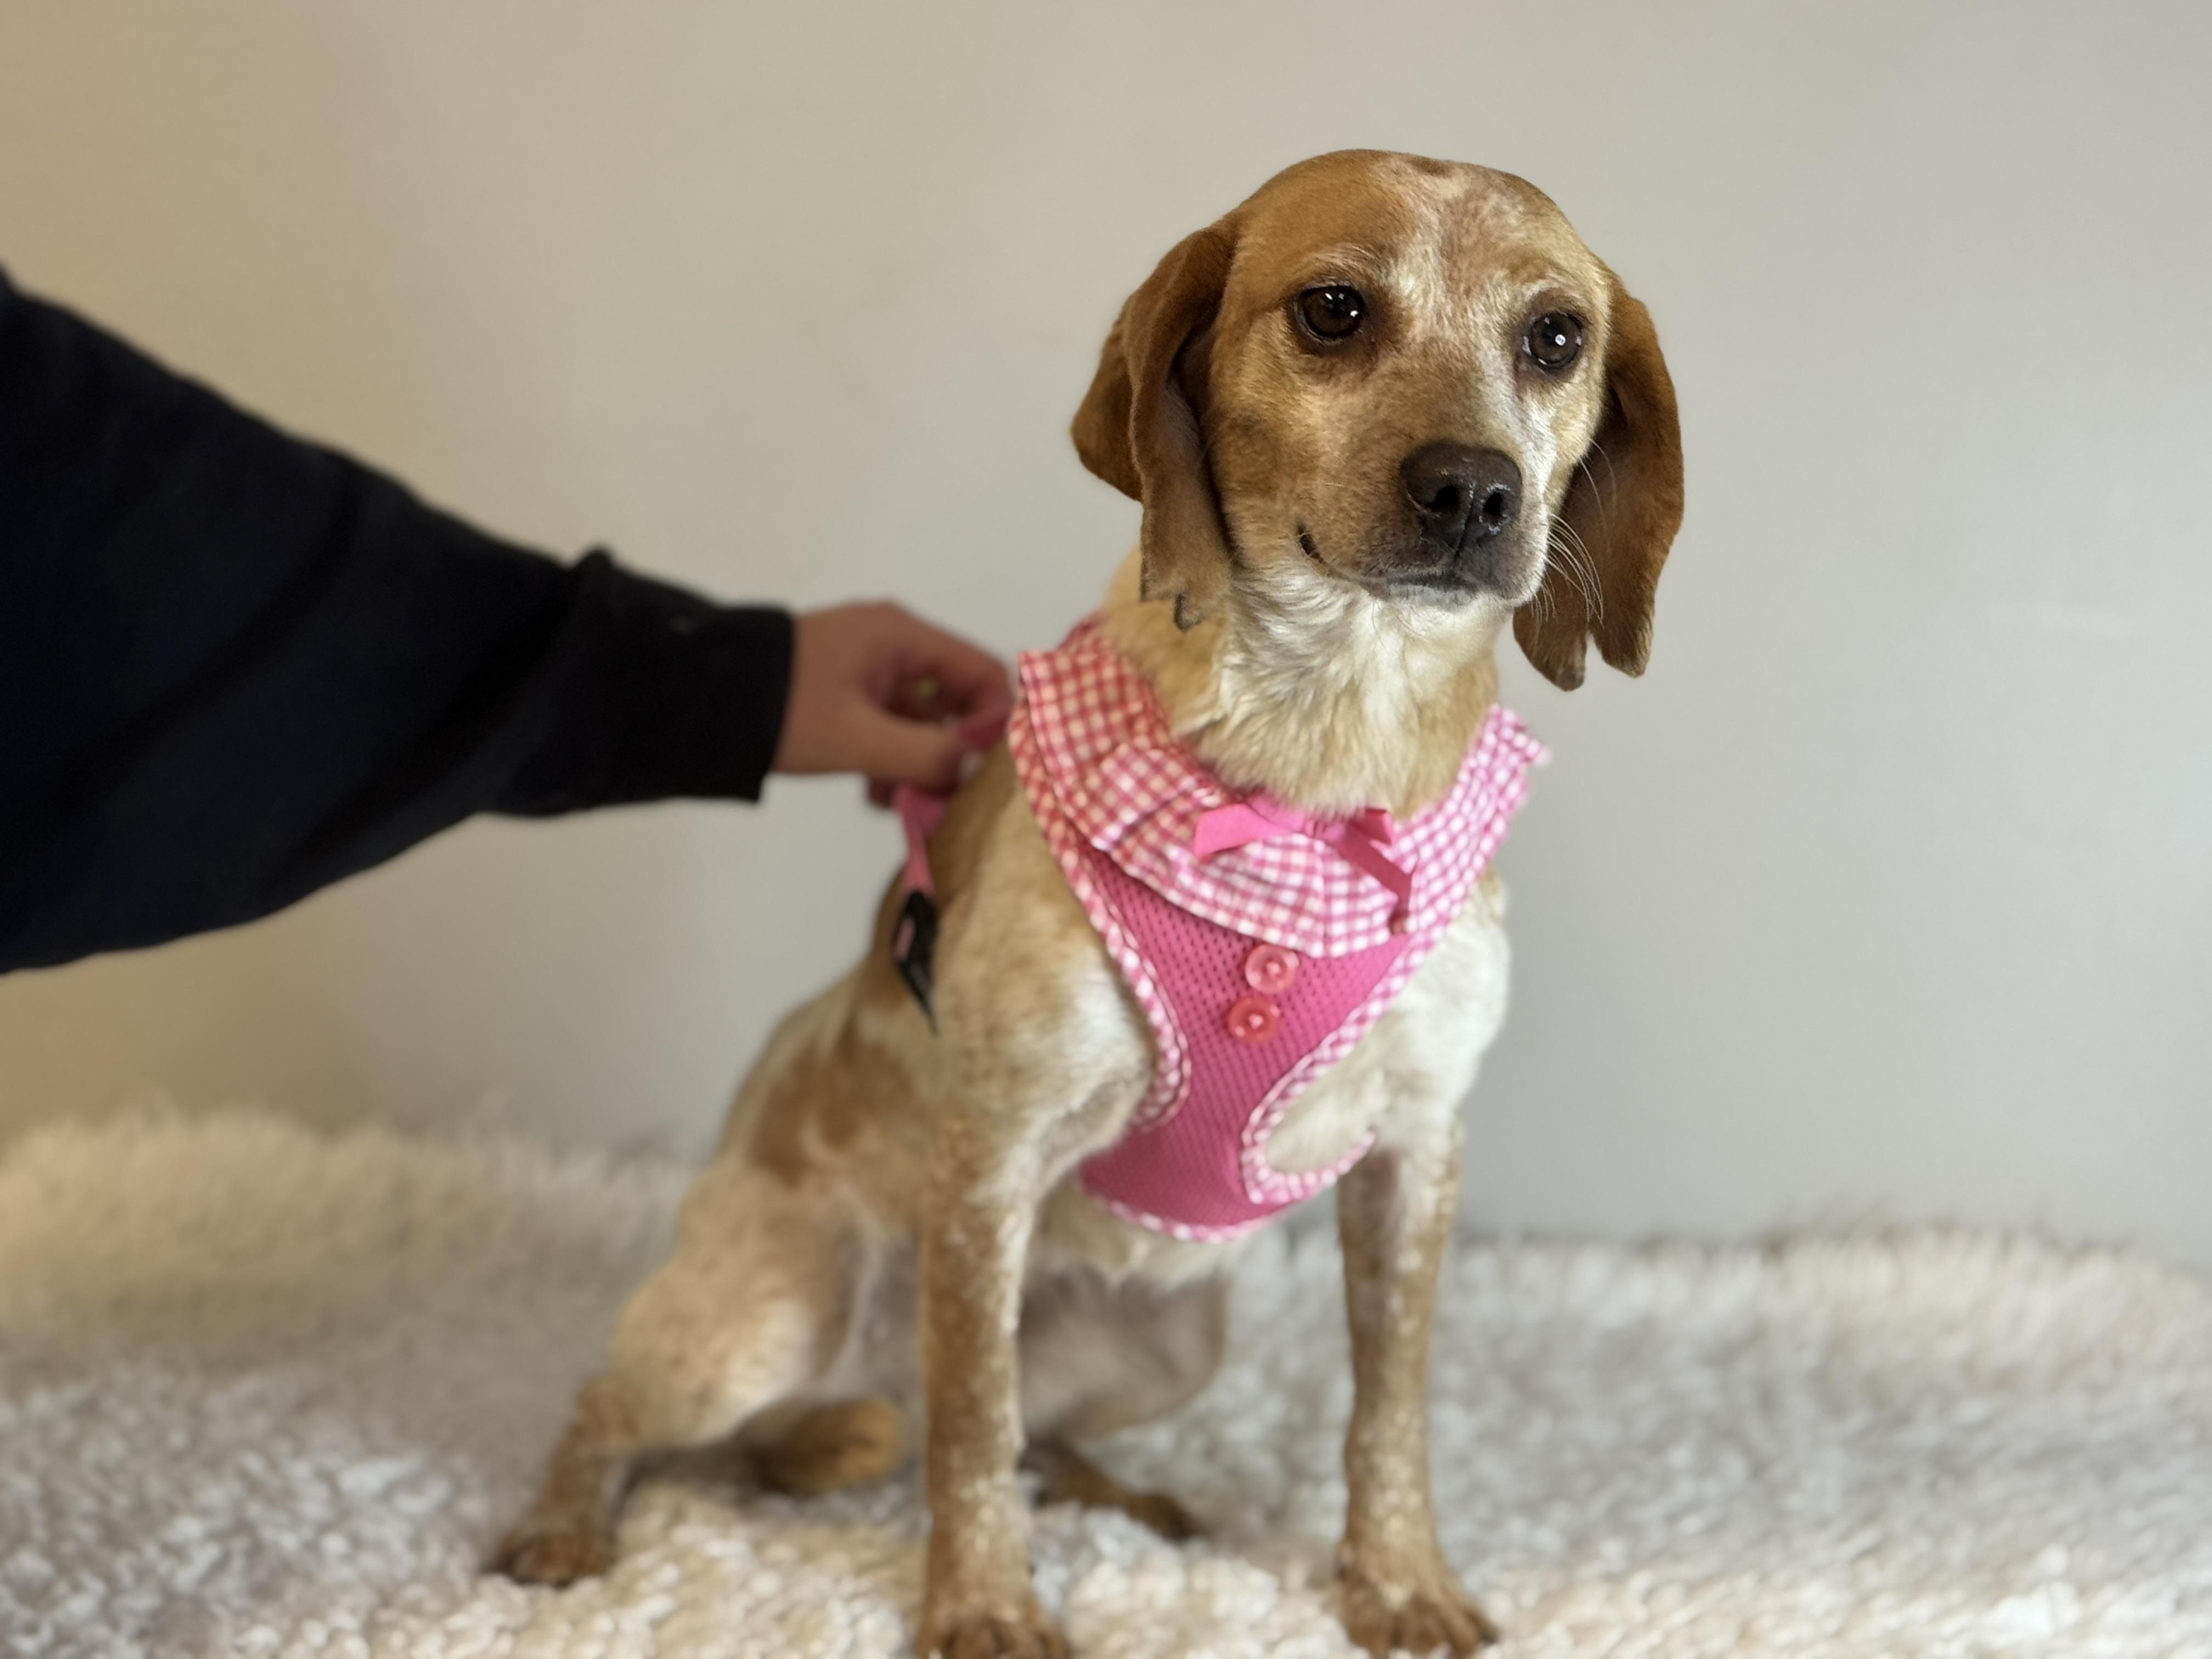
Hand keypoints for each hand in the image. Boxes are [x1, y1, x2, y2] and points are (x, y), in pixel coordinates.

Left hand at [773, 602, 1011, 799]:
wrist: (700, 700)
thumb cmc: (785, 710)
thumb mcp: (858, 738)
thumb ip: (926, 754)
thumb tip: (979, 771)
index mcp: (902, 636)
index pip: (983, 671)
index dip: (996, 721)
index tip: (987, 771)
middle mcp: (893, 643)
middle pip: (955, 697)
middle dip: (954, 750)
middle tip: (948, 797)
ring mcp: (868, 665)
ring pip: (921, 717)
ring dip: (919, 761)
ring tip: (901, 801)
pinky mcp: (846, 689)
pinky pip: (890, 723)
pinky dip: (890, 757)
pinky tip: (874, 793)